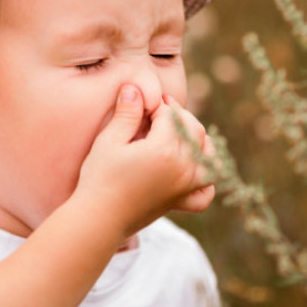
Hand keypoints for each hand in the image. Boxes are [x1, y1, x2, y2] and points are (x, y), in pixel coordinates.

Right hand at [75, 85, 215, 237]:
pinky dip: (205, 178)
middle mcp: (183, 168)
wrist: (98, 219)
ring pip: (208, 155)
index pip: (170, 115)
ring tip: (176, 133)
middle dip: (176, 115)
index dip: (156, 104)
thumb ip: (127, 113)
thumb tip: (134, 87)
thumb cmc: (99, 178)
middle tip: (156, 110)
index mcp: (165, 150)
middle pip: (193, 129)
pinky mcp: (181, 201)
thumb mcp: (109, 141)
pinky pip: (206, 191)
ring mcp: (186, 186)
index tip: (141, 101)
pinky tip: (193, 168)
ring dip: (198, 139)